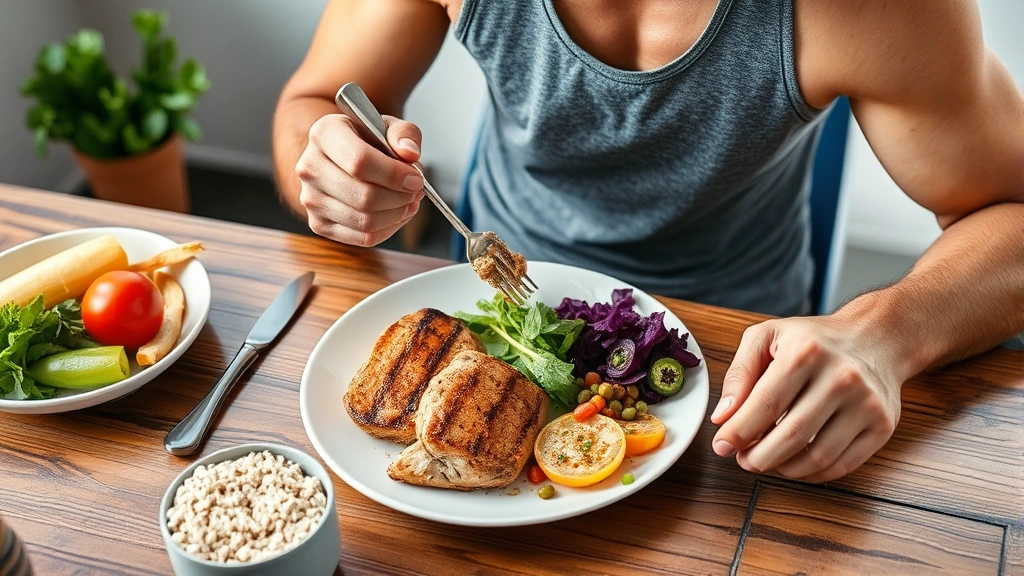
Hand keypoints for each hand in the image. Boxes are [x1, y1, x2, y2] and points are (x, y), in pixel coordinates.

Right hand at [295, 114, 424, 245]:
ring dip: (397, 215)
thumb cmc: (364, 140)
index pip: (360, 162)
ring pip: (365, 221)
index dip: (394, 175)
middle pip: (363, 197)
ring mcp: (311, 199)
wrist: (339, 157)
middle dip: (400, 198)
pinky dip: (388, 229)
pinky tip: (396, 214)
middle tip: (416, 191)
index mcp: (324, 135)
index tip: (416, 179)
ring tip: (409, 202)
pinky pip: (363, 238)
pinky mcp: (319, 224)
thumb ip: (404, 134)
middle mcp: (310, 168)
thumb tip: (410, 153)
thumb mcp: (387, 126)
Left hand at [710, 315, 904, 481]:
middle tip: (743, 459)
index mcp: (806, 352)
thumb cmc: (814, 339)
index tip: (722, 446)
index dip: (738, 432)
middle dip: (757, 457)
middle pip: (790, 436)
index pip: (765, 405)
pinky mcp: (882, 426)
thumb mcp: (767, 337)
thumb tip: (722, 417)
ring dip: (783, 468)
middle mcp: (841, 378)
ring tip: (765, 460)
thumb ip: (740, 373)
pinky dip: (812, 474)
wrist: (876, 337)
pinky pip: (842, 465)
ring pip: (816, 457)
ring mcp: (866, 404)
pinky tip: (794, 464)